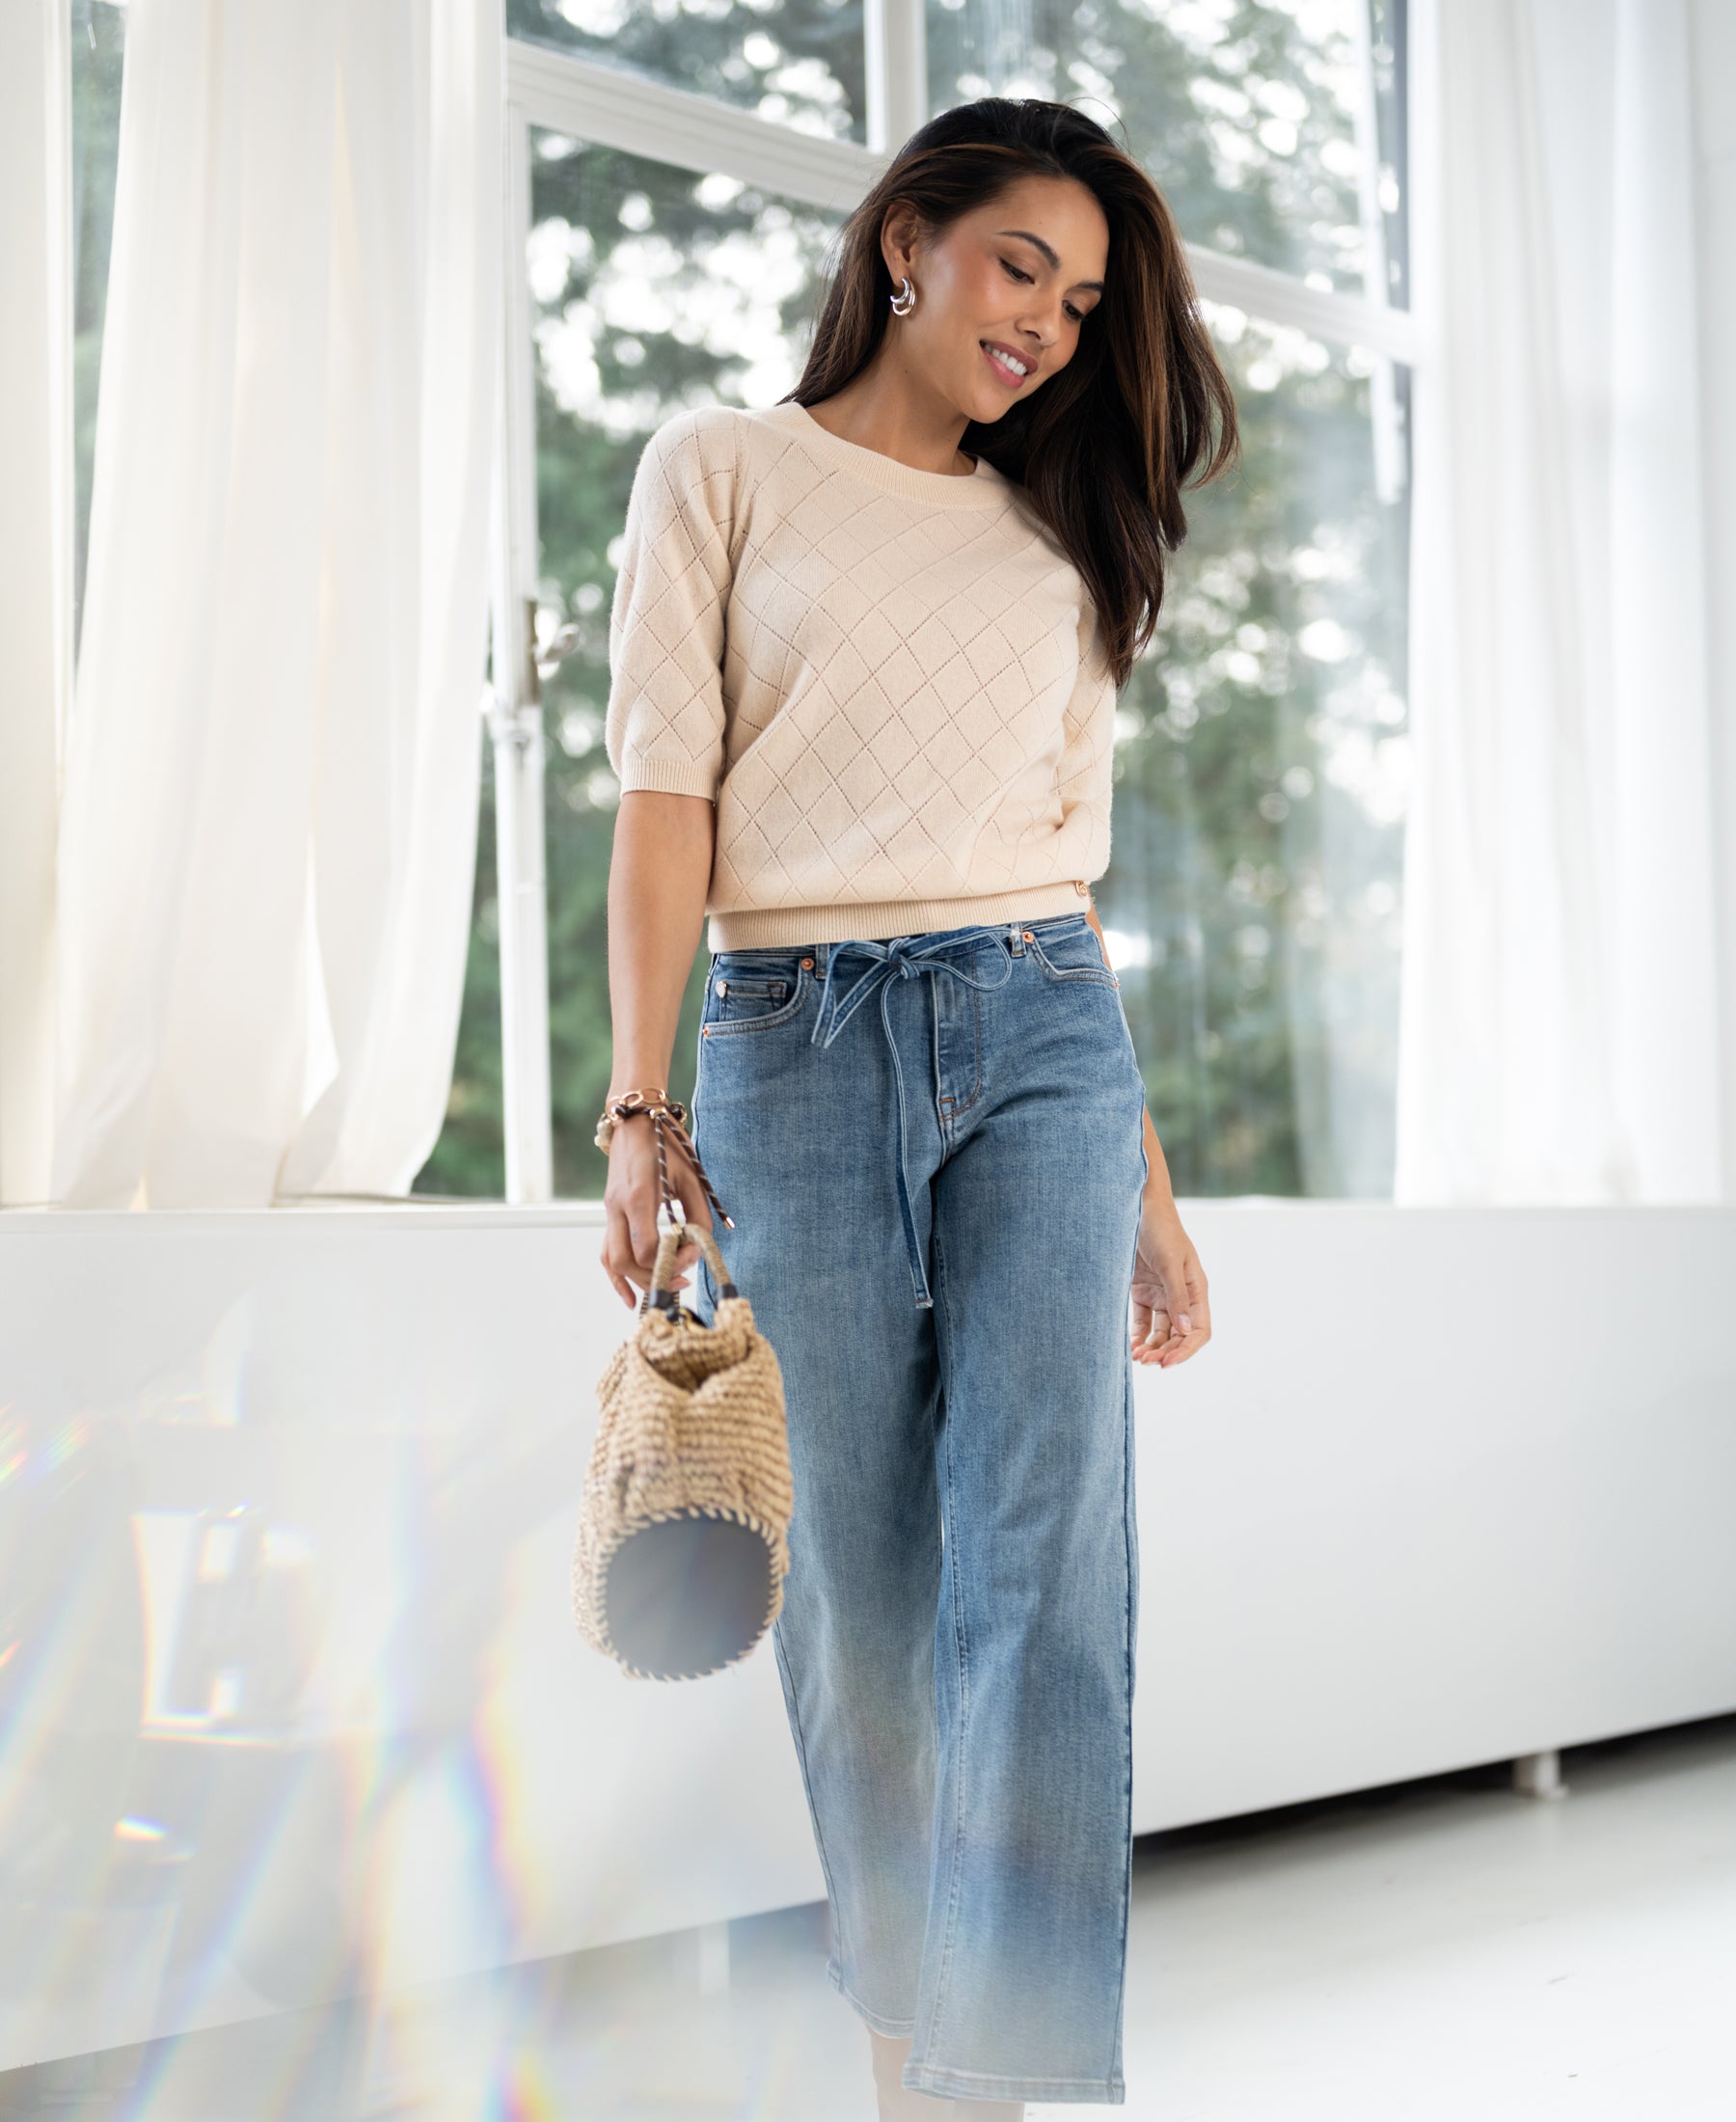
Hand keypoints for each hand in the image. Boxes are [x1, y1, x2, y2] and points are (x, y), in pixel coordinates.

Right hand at [599, 1115, 715, 1309]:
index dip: (673, 1259)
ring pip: (612, 1261)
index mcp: (639, 1196)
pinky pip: (606, 1252)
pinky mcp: (610, 1214)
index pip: (648, 1247)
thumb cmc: (666, 1145)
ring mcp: (609, 1211)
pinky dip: (616, 1278)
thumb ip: (698, 1212)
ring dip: (638, 1281)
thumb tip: (701, 1245)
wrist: (634, 1122)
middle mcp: (618, 1207)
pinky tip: (629, 1297)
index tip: (694, 1252)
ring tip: (665, 1289)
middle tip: (685, 1277)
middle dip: (656, 1276)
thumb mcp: (691, 1175)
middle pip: (627, 1261)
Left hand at [1131, 1197, 1210, 1367]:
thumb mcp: (1170, 1262)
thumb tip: (1185, 1331)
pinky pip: (1142, 1322)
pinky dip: (1137, 1337)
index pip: (1199, 1331)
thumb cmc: (1160, 1229)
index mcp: (1196, 1290)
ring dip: (1151, 1347)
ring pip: (1159, 1333)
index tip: (1167, 1362)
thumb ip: (1177, 1297)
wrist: (1135, 1206)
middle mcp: (1181, 1296)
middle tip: (1146, 1362)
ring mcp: (1161, 1295)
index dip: (1186, 1350)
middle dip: (1165, 1352)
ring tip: (1136, 1357)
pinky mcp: (1141, 1292)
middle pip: (1178, 1336)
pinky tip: (1128, 1347)